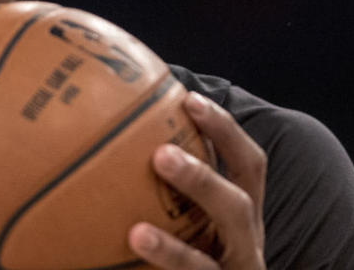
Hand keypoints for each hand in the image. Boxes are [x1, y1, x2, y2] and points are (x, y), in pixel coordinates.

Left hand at [129, 92, 265, 268]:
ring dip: (174, 250)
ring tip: (137, 234)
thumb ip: (171, 184)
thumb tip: (105, 137)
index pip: (248, 164)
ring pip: (208, 266)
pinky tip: (131, 253)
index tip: (189, 99)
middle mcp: (245, 246)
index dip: (225, 131)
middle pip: (236, 207)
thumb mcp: (198, 219)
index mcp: (242, 215)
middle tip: (160, 155)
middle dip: (202, 179)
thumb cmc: (202, 252)